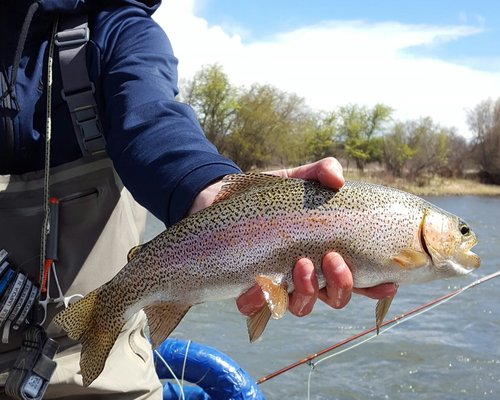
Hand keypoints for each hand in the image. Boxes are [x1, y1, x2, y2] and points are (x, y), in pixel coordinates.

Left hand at [235, 157, 397, 316]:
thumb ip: (322, 172)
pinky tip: (261, 283)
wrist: (223, 198)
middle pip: (335, 297)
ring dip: (307, 292)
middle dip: (341, 285)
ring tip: (301, 264)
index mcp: (325, 255)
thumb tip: (337, 179)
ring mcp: (279, 284)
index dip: (376, 287)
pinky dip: (261, 300)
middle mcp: (306, 276)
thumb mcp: (299, 179)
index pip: (359, 278)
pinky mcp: (248, 287)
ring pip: (302, 307)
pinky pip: (257, 308)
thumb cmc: (270, 194)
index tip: (388, 283)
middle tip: (332, 258)